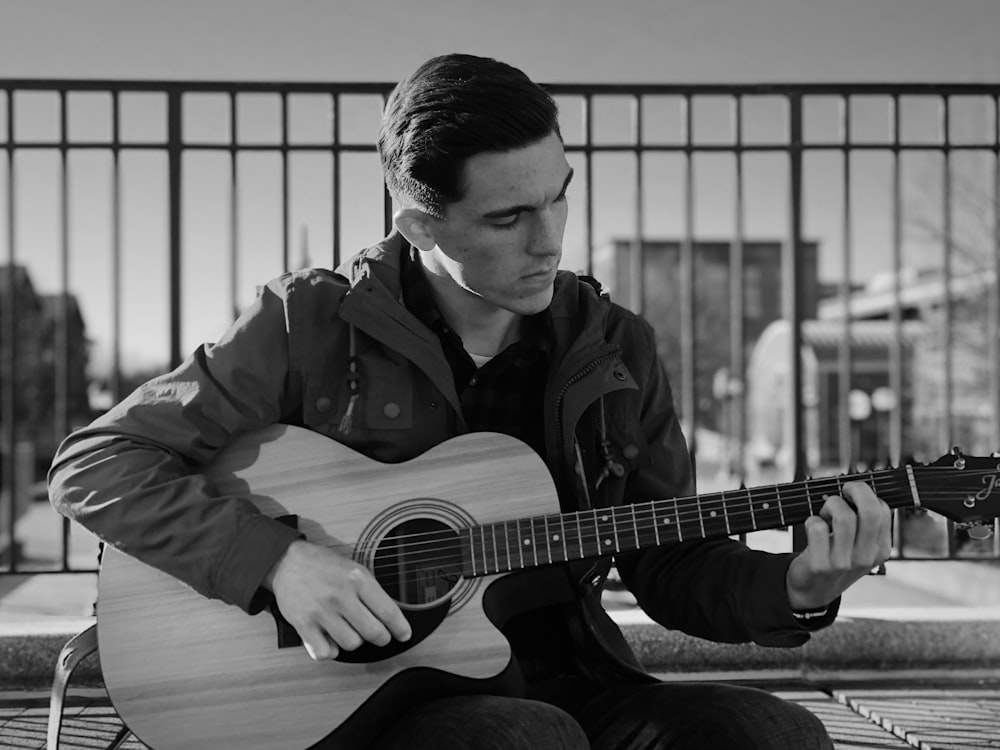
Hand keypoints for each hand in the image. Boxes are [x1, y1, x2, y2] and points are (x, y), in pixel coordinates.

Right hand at [265, 540, 411, 660]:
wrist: (286, 561)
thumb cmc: (322, 564)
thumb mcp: (353, 567)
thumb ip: (370, 589)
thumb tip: (389, 615)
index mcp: (357, 579)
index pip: (388, 611)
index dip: (400, 627)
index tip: (404, 634)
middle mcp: (341, 596)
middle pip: (373, 632)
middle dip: (381, 638)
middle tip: (379, 635)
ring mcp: (322, 612)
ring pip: (352, 644)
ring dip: (355, 641)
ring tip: (350, 631)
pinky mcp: (304, 625)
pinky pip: (325, 652)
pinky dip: (331, 651)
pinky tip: (331, 640)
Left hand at [785, 481, 892, 609]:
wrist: (813, 589)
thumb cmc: (837, 556)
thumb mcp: (860, 544)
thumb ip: (865, 522)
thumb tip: (857, 486)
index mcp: (882, 548)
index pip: (883, 508)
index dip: (865, 493)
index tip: (851, 494)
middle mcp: (867, 557)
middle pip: (870, 511)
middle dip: (855, 490)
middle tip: (842, 491)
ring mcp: (844, 563)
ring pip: (844, 517)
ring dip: (830, 505)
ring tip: (825, 513)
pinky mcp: (821, 565)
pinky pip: (817, 528)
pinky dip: (811, 520)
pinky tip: (813, 527)